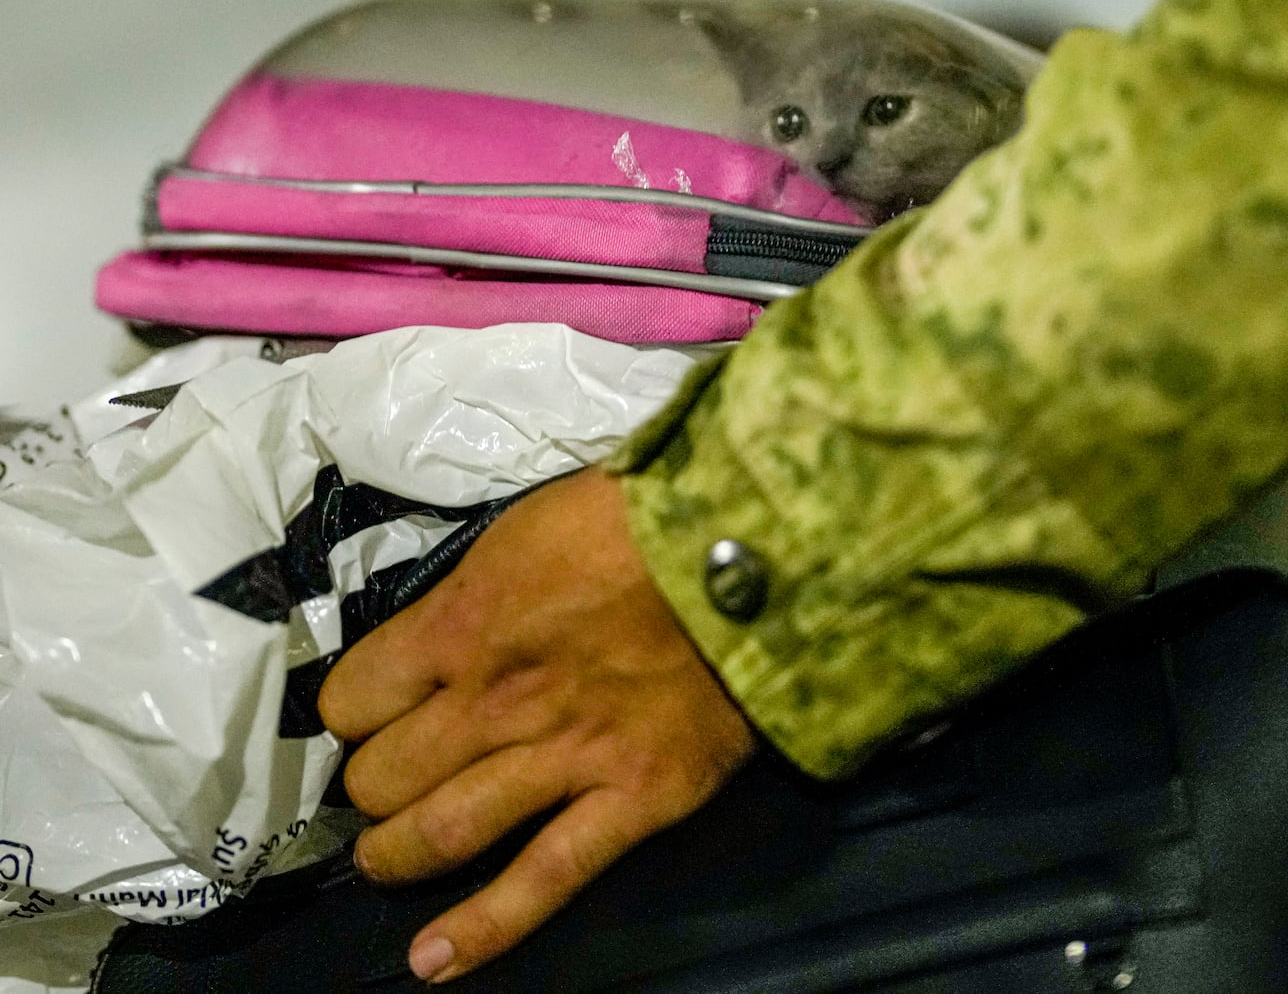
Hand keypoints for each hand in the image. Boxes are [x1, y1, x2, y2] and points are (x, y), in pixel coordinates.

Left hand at [318, 467, 756, 983]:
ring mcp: (563, 756)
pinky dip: (483, 929)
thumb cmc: (646, 515)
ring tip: (386, 859)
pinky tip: (433, 961)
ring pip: (440, 832)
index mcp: (464, 622)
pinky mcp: (633, 797)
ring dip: (397, 855)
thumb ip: (476, 584)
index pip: (352, 696)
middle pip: (384, 774)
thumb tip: (446, 618)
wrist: (757, 544)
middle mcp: (495, 699)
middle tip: (386, 780)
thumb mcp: (530, 524)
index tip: (368, 715)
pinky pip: (544, 879)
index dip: (352, 712)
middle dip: (372, 785)